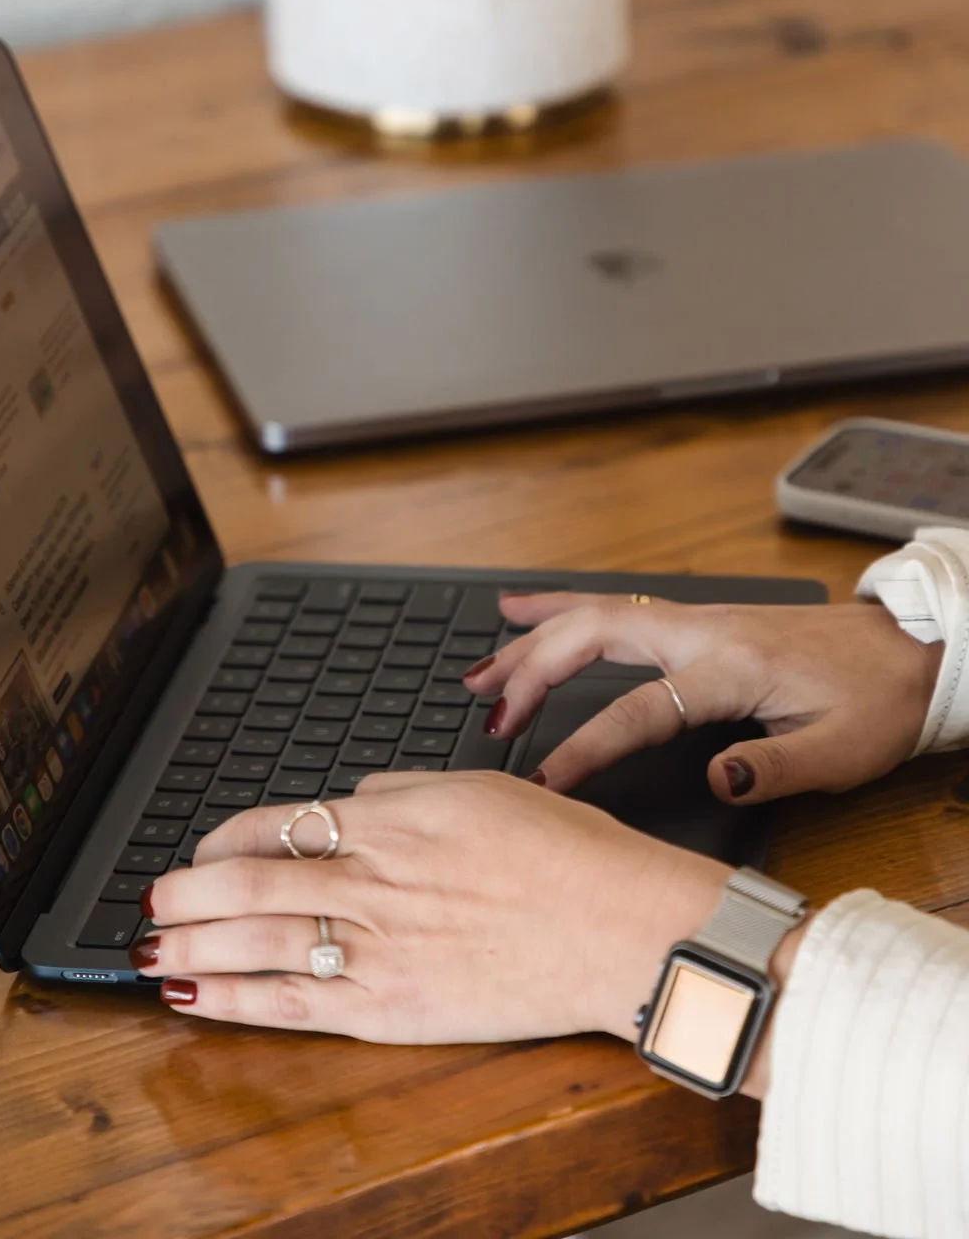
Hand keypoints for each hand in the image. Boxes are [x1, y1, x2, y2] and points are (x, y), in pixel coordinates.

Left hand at [132, 773, 728, 1048]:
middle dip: (186, 891)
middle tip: (152, 898)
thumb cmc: (572, 856)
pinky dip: (235, 998)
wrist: (624, 928)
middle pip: (250, 879)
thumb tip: (355, 799)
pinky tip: (196, 994)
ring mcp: (379, 945)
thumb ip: (407, 791)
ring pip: (257, 938)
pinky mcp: (393, 1006)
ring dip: (192, 941)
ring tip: (150, 946)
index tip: (204, 847)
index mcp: (397, 818)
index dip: (227, 837)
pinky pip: (293, 1003)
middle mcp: (375, 877)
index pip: (282, 821)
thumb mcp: (486, 789)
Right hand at [465, 595, 940, 802]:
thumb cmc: (876, 701)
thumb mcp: (841, 750)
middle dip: (533, 673)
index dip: (584, 744)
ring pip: (594, 614)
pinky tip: (524, 609)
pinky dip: (561, 608)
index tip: (544, 780)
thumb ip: (773, 766)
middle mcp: (702, 632)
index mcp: (731, 667)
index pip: (639, 709)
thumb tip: (712, 782)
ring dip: (533, 639)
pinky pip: (612, 606)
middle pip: (595, 637)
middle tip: (490, 716)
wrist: (910, 649)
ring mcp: (695, 619)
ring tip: (479, 668)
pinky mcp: (695, 621)